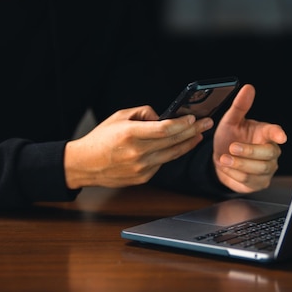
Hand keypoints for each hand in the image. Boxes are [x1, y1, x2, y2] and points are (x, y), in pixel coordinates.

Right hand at [64, 106, 212, 188]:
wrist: (84, 165)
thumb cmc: (101, 138)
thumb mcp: (119, 116)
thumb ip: (144, 113)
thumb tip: (163, 117)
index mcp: (130, 134)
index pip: (164, 129)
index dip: (182, 123)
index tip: (194, 117)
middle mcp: (137, 153)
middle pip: (173, 141)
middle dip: (193, 131)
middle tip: (207, 123)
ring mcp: (141, 168)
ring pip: (172, 154)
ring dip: (188, 144)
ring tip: (199, 134)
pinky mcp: (143, 178)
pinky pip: (162, 163)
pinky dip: (171, 153)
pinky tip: (179, 145)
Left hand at [213, 84, 287, 192]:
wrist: (221, 159)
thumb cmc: (230, 137)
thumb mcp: (230, 120)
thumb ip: (240, 106)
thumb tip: (248, 88)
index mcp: (266, 133)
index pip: (276, 132)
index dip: (278, 133)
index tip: (280, 136)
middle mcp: (271, 152)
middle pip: (267, 154)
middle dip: (248, 152)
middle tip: (232, 147)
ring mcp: (267, 169)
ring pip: (258, 170)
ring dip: (238, 164)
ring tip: (223, 158)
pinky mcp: (259, 183)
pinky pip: (249, 181)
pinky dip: (234, 175)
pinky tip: (227, 168)